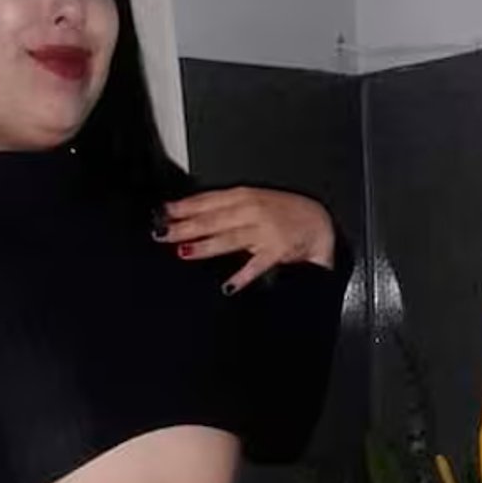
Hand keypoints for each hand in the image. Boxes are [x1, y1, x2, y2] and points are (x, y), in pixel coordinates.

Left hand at [153, 186, 335, 294]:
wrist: (318, 223)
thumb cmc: (283, 212)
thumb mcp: (252, 201)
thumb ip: (224, 208)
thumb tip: (190, 216)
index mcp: (244, 197)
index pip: (208, 200)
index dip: (184, 207)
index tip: (163, 213)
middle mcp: (252, 211)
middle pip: (213, 219)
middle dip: (186, 226)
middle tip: (163, 233)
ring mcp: (265, 231)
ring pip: (230, 238)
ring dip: (206, 245)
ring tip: (184, 251)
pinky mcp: (277, 251)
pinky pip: (257, 265)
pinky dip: (243, 276)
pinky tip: (228, 285)